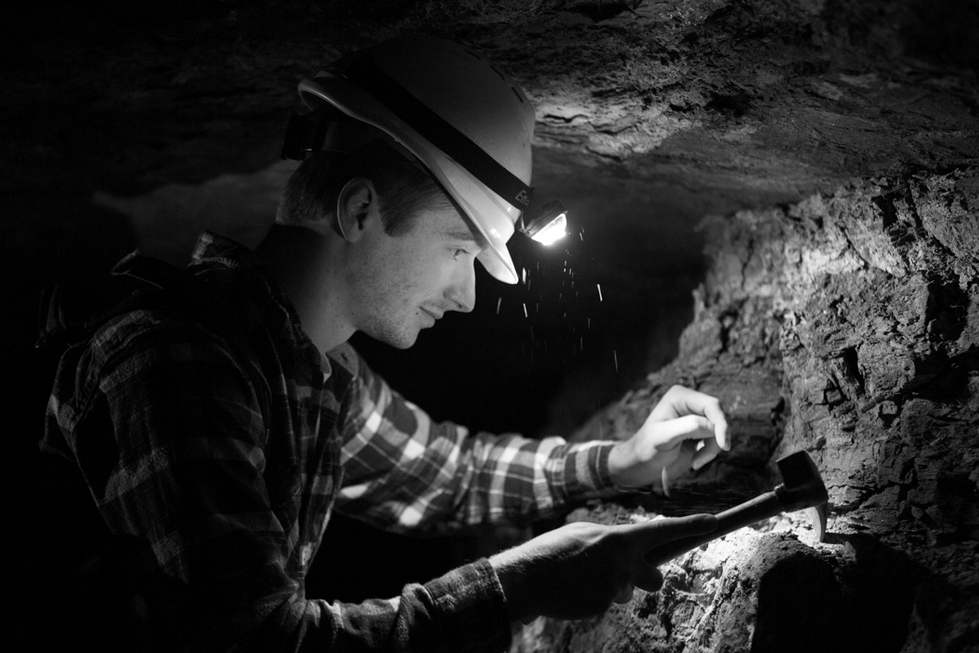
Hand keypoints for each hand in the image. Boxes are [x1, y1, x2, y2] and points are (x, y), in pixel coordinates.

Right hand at [490, 514, 717, 622]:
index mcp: (618, 538)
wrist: (526, 578)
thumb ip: (612, 542)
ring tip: (582, 579)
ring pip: (625, 592)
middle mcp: (622, 563)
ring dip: (612, 587)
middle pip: (655, 576)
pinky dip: (592, 597)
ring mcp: (614, 587)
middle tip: (622, 573)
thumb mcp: (584, 534)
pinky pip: (605, 602)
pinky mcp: (602, 606)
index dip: (691, 526)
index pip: (663, 530)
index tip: (714, 521)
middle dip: (645, 578)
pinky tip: (573, 590)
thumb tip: (627, 552)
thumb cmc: (552, 551)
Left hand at [608, 385, 729, 492]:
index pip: (711, 405)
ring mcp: (696, 415)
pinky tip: (695, 460)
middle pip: (718, 417)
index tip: (723, 446)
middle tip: (700, 460)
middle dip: (715, 440)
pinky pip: (715, 439)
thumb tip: (712, 426)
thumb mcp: (664, 437)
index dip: (721, 424)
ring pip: (719, 430)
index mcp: (680, 396)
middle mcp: (690, 402)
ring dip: (712, 449)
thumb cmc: (647, 448)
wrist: (641, 462)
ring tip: (695, 462)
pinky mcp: (700, 429)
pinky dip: (709, 451)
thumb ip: (688, 427)